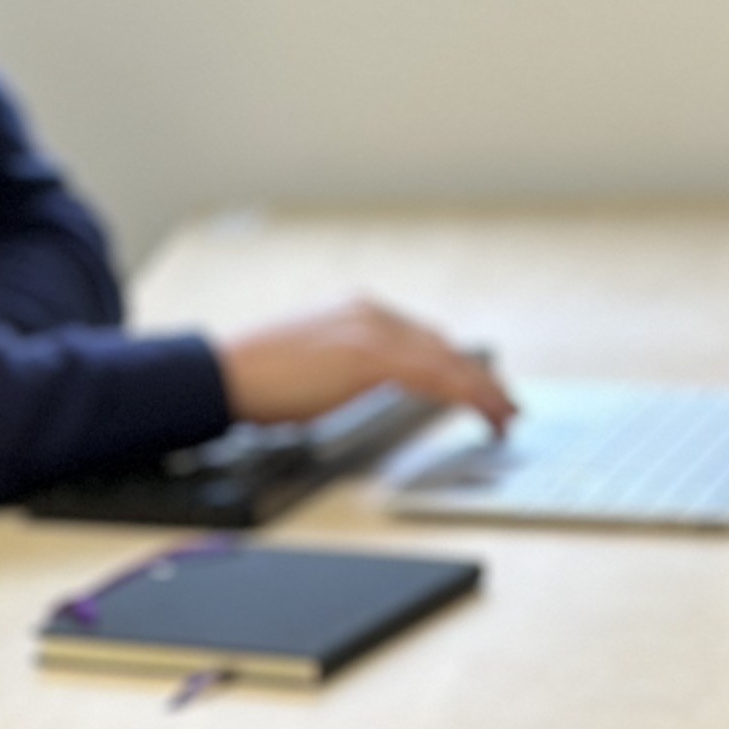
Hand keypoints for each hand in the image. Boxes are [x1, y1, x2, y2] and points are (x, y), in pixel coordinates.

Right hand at [213, 299, 513, 436]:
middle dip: (477, 378)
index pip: (422, 339)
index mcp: (357, 312)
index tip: (476, 389)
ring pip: (448, 360)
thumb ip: (349, 370)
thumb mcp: (313, 367)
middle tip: (504, 406)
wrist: (223, 374)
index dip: (456, 366)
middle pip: (443, 347)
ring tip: (504, 416)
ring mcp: (372, 330)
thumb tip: (368, 390)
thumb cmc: (256, 379)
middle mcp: (372, 313)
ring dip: (482, 389)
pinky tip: (485, 413)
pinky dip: (468, 395)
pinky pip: (436, 377)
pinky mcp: (371, 356)